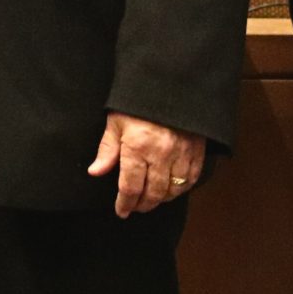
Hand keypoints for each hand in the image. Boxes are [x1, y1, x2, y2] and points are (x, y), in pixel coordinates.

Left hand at [87, 113, 206, 218]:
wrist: (170, 82)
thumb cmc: (138, 103)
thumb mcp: (116, 122)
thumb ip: (107, 150)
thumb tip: (95, 172)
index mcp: (137, 148)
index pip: (130, 187)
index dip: (125, 204)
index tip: (121, 211)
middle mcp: (161, 154)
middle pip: (153, 193)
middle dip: (142, 205)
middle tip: (135, 207)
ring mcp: (181, 153)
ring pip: (174, 189)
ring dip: (162, 199)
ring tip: (152, 199)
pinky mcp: (197, 150)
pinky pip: (192, 178)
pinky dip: (182, 188)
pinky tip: (173, 188)